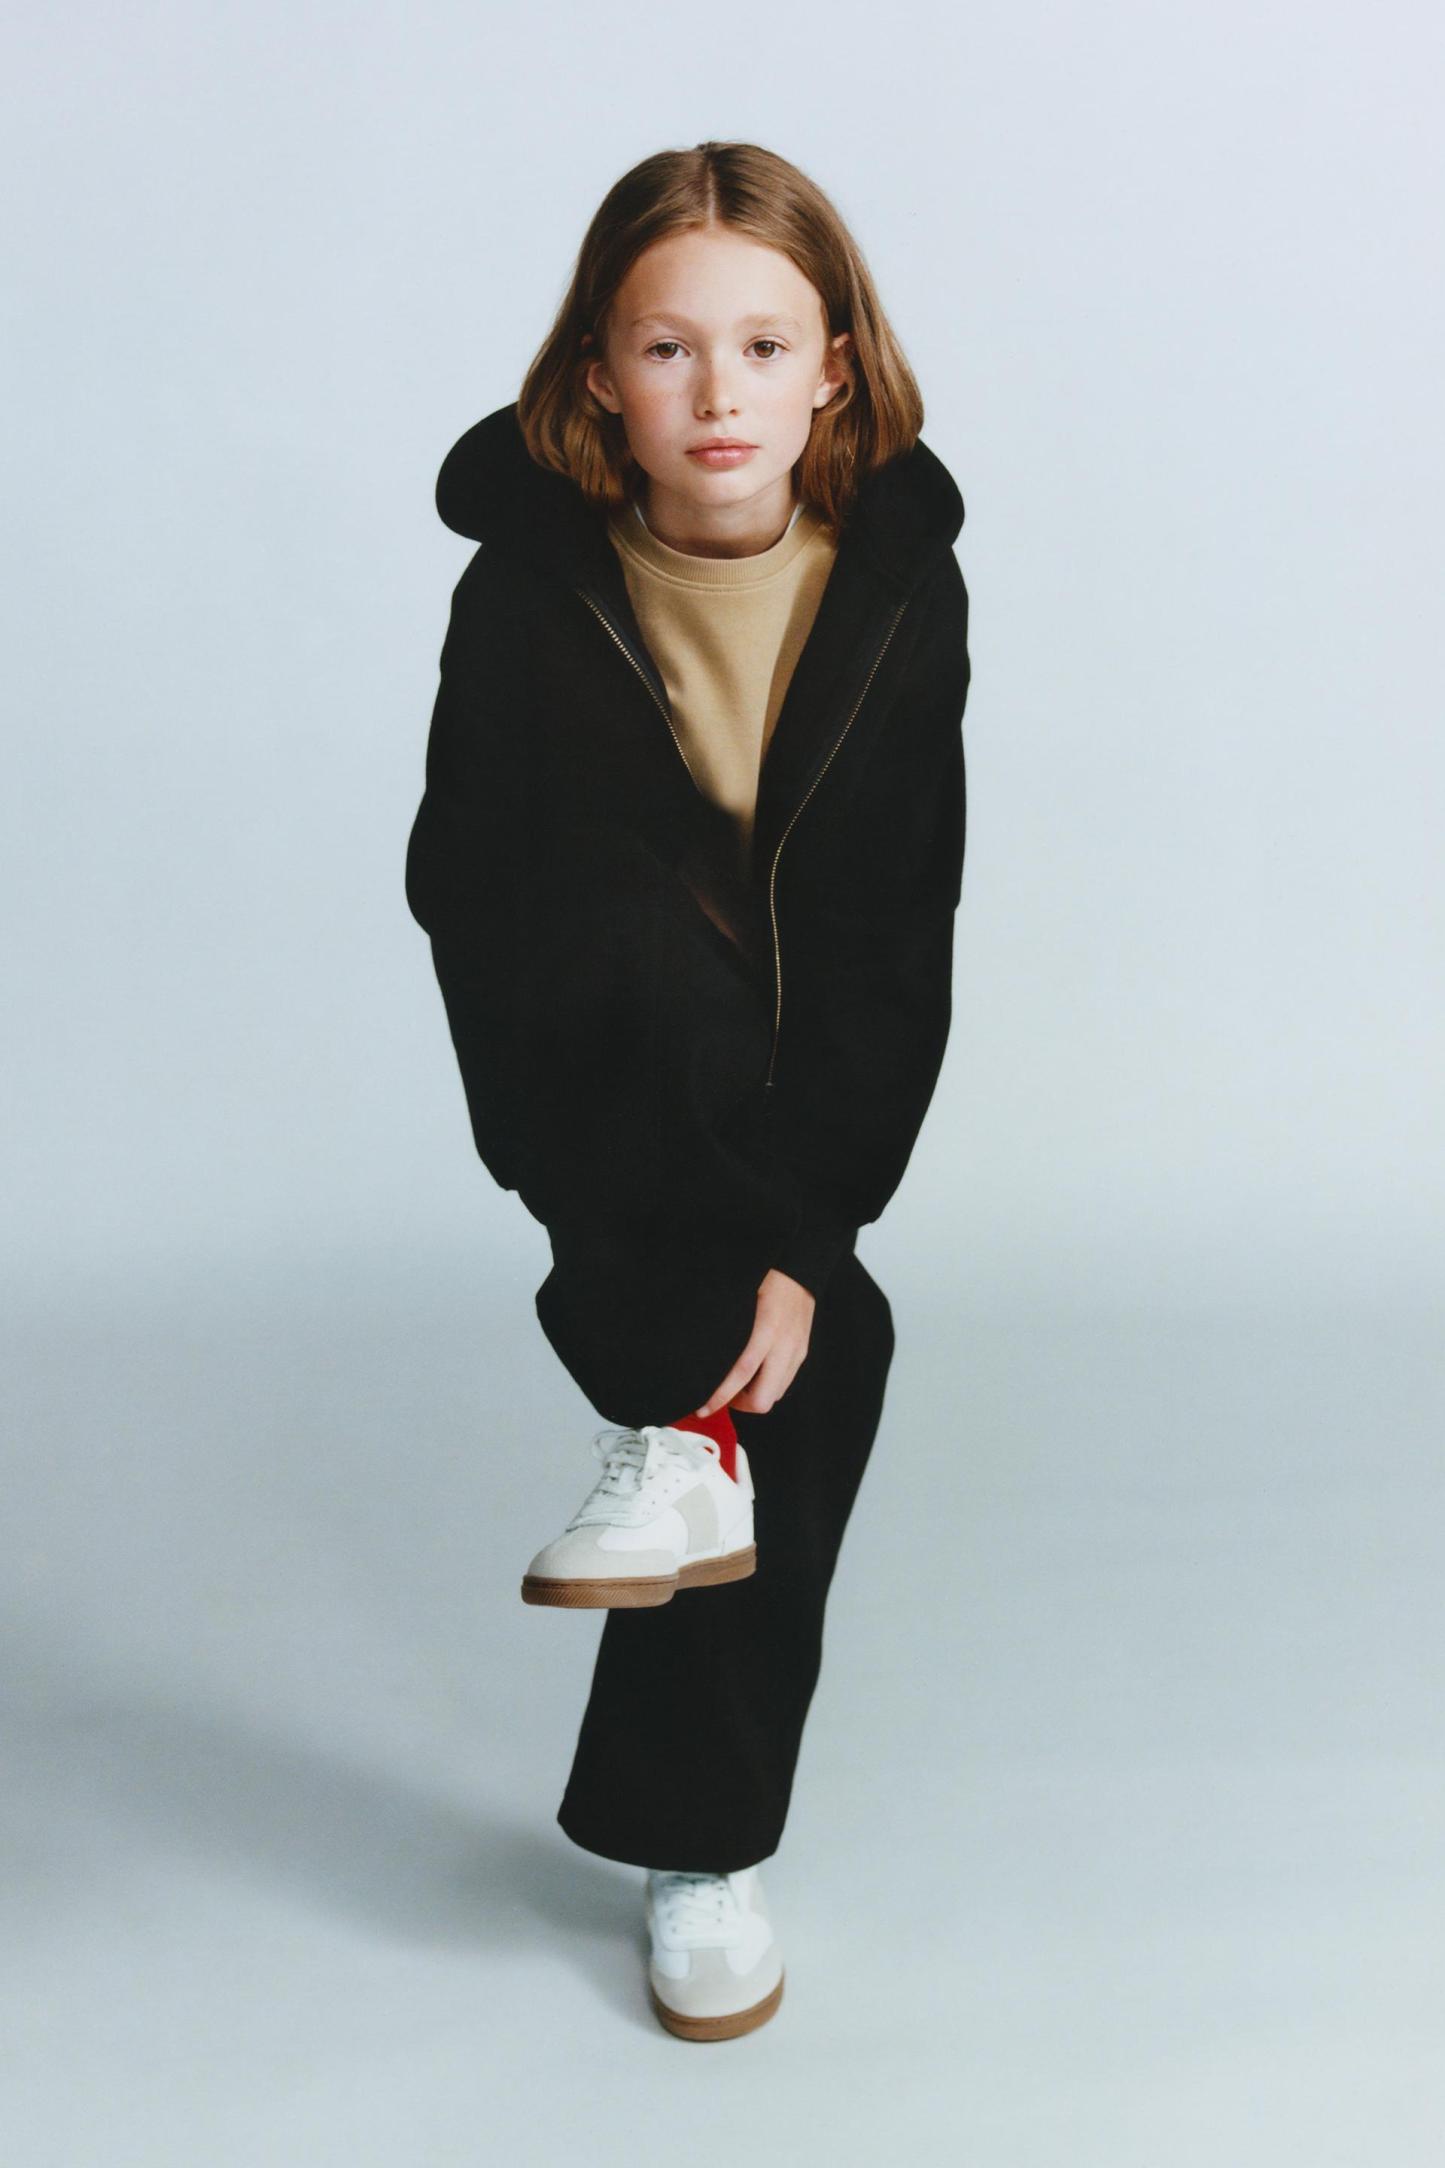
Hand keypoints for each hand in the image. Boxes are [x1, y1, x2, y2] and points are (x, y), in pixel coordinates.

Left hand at [693, 1269, 816, 1417]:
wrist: (800, 1270)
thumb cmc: (766, 1279)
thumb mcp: (739, 1298)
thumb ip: (726, 1327)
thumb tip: (702, 1349)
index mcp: (766, 1330)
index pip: (742, 1374)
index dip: (722, 1396)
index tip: (704, 1407)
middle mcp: (784, 1346)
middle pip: (763, 1398)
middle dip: (740, 1406)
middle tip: (722, 1398)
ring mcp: (796, 1352)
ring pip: (775, 1394)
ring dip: (754, 1397)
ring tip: (736, 1387)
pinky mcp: (801, 1353)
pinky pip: (784, 1383)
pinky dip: (767, 1387)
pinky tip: (755, 1376)